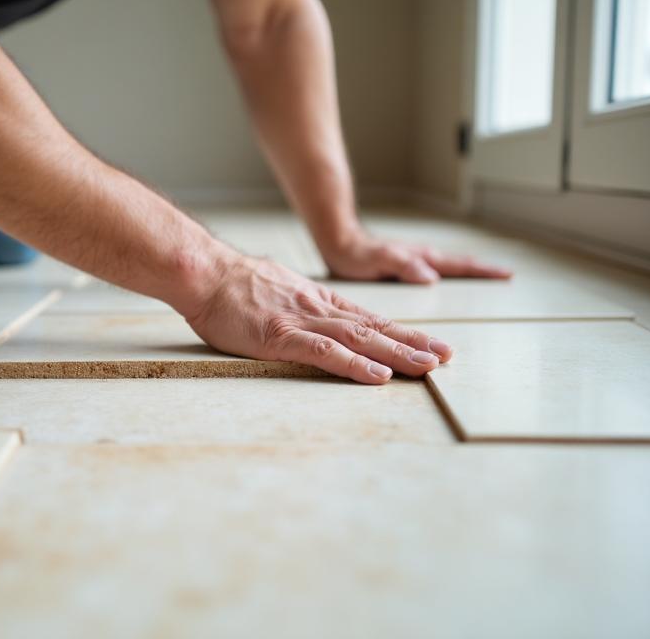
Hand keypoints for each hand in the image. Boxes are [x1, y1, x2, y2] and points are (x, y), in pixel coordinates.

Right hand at [185, 255, 451, 383]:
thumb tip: (303, 315)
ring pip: (359, 338)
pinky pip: (325, 353)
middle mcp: (316, 308)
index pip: (366, 317)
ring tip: (428, 366)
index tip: (429, 343)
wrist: (202, 273)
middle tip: (446, 357)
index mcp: (314, 300)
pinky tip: (378, 375)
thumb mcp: (273, 288)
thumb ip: (296, 304)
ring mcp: (300, 321)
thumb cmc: (229, 285)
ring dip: (397, 353)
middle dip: (412, 342)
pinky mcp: (281, 337)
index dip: (400, 331)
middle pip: (373, 327)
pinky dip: (355, 364)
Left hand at [321, 231, 512, 283]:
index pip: (459, 264)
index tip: (507, 275)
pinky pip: (435, 270)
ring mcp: (415, 261)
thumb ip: (403, 266)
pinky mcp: (406, 266)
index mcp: (421, 257)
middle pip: (460, 264)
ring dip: (470, 271)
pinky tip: (448, 282)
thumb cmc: (356, 253)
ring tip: (488, 278)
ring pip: (449, 266)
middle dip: (484, 270)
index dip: (483, 271)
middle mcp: (422, 258)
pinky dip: (450, 274)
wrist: (339, 242)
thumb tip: (432, 277)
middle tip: (507, 276)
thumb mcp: (379, 260)